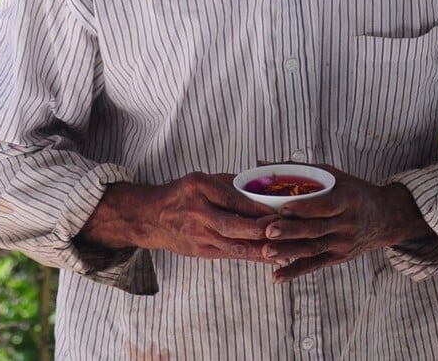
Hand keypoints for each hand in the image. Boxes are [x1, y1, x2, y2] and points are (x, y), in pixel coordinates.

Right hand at [76, 172, 277, 262]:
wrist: (151, 218)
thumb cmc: (181, 194)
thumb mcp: (201, 179)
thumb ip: (230, 182)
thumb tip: (263, 186)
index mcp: (198, 187)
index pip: (233, 198)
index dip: (258, 208)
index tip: (279, 211)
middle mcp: (197, 211)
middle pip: (233, 225)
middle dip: (261, 230)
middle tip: (286, 231)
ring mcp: (197, 234)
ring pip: (234, 245)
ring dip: (261, 249)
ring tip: (285, 250)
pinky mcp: (200, 250)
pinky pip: (230, 255)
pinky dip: (251, 256)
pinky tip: (270, 257)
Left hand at [260, 165, 437, 282]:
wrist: (386, 218)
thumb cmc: (354, 191)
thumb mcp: (335, 176)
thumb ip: (301, 171)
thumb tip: (262, 162)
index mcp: (349, 200)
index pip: (326, 206)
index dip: (305, 208)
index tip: (283, 208)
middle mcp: (348, 223)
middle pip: (317, 229)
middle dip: (292, 231)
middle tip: (268, 232)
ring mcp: (343, 243)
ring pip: (313, 249)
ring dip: (289, 252)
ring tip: (266, 252)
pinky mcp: (339, 257)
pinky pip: (315, 265)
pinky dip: (295, 271)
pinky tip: (276, 276)